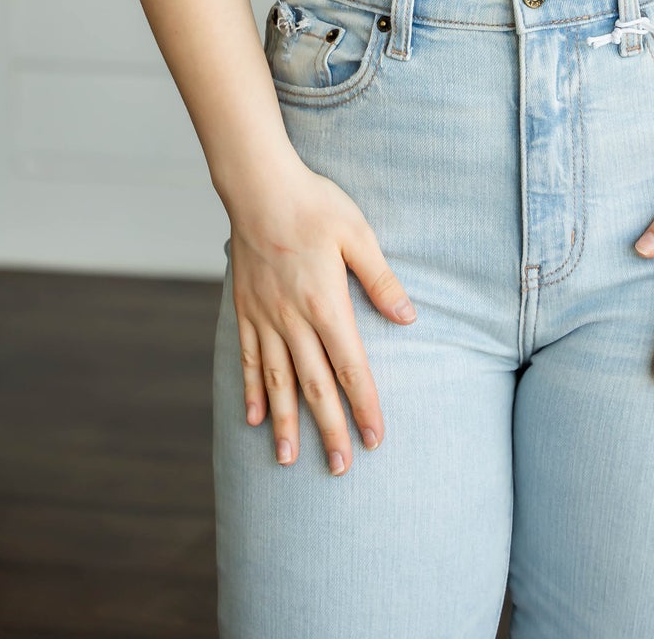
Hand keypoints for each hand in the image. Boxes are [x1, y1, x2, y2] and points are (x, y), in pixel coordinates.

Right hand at [224, 154, 417, 474]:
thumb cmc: (314, 204)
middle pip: (314, 385)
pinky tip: (254, 418)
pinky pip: (246, 358)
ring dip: (285, 422)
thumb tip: (408, 317)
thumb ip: (380, 279)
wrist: (258, 184)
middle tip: (340, 468)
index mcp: (325, 303)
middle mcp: (292, 319)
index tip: (375, 440)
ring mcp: (264, 317)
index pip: (350, 367)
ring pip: (276, 380)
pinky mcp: (244, 309)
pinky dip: (250, 390)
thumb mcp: (357, 234)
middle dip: (329, 429)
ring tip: (287, 460)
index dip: (364, 406)